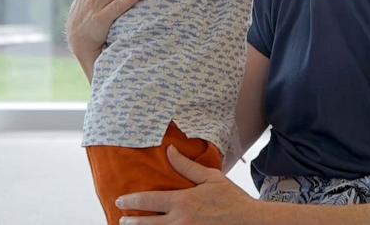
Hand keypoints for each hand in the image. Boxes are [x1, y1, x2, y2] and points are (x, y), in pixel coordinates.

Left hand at [116, 145, 257, 224]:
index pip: (148, 201)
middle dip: (131, 222)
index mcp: (182, 201)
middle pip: (146, 224)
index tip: (120, 201)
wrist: (249, 222)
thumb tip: (170, 151)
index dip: (131, 201)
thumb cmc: (232, 199)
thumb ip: (187, 166)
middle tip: (122, 220)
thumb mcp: (211, 178)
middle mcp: (179, 221)